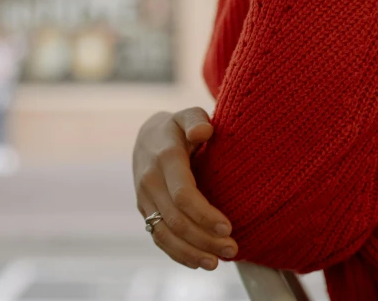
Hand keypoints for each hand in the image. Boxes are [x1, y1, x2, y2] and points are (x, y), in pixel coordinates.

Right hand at [133, 107, 237, 270]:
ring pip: (165, 234)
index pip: (183, 194)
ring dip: (192, 252)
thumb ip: (197, 120)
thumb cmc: (178, 127)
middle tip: (233, 248)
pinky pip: (158, 237)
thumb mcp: (188, 115)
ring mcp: (144, 198)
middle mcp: (150, 181)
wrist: (147, 136)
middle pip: (176, 220)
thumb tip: (204, 131)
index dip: (205, 214)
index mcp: (165, 158)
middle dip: (205, 238)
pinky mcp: (144, 211)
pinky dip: (177, 253)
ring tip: (218, 262)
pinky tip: (199, 261)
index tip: (229, 227)